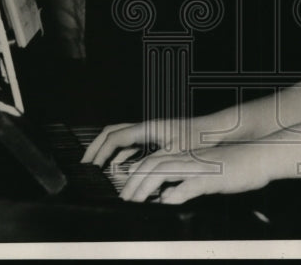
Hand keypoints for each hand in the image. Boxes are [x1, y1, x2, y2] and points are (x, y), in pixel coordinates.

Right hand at [81, 118, 204, 167]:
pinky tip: (120, 167)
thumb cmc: (199, 139)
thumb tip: (128, 173)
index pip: (115, 137)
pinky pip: (131, 144)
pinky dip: (121, 154)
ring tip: (98, 168)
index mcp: (148, 128)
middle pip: (112, 132)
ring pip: (120, 137)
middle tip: (85, 163)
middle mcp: (146, 127)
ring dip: (108, 151)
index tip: (89, 165)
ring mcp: (151, 131)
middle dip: (96, 146)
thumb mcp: (174, 154)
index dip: (99, 151)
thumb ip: (151, 163)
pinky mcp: (156, 138)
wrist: (216, 132)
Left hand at [119, 143, 274, 204]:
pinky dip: (175, 194)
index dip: (137, 174)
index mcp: (188, 157)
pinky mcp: (213, 177)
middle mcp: (190, 158)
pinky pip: (189, 184)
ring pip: (163, 171)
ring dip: (146, 187)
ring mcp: (200, 166)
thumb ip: (188, 182)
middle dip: (134, 182)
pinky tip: (167, 202)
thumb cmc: (239, 166)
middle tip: (124, 199)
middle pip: (152, 164)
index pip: (154, 161)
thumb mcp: (208, 173)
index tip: (127, 190)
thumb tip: (169, 196)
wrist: (263, 156)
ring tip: (135, 201)